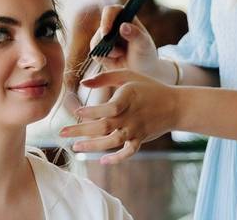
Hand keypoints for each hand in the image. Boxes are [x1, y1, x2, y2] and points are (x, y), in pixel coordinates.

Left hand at [59, 70, 179, 163]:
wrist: (174, 105)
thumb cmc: (148, 87)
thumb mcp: (128, 76)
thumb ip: (105, 77)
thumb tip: (83, 82)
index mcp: (127, 98)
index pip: (108, 108)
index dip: (92, 112)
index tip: (76, 112)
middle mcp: (131, 116)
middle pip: (104, 127)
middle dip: (81, 131)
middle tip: (62, 134)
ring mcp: (136, 130)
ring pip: (112, 142)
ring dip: (93, 146)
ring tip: (76, 147)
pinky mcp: (140, 139)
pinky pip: (128, 153)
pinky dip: (117, 159)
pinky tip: (102, 161)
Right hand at [91, 5, 161, 77]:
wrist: (142, 69)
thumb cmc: (146, 53)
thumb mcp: (144, 45)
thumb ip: (136, 35)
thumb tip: (123, 26)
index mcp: (125, 17)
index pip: (112, 10)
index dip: (107, 18)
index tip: (107, 31)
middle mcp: (113, 24)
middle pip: (101, 27)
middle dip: (105, 39)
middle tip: (113, 49)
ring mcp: (105, 37)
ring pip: (96, 41)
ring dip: (108, 52)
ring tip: (121, 55)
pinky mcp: (100, 49)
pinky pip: (96, 53)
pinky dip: (106, 59)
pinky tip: (116, 60)